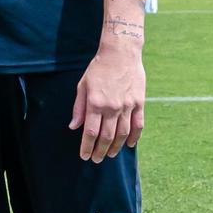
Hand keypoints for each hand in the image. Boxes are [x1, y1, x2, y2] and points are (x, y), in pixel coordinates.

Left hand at [69, 44, 145, 162]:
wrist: (121, 53)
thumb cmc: (98, 68)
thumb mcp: (83, 85)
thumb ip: (78, 108)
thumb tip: (73, 127)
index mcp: (95, 103)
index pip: (90, 132)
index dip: (87, 146)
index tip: (85, 156)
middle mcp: (112, 107)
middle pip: (107, 136)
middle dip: (100, 151)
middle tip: (97, 159)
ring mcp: (128, 106)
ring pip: (123, 133)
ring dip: (116, 147)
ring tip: (110, 154)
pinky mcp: (139, 103)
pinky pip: (138, 125)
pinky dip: (134, 137)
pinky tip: (130, 144)